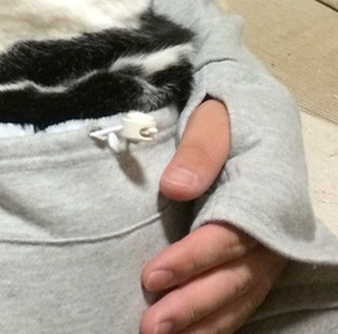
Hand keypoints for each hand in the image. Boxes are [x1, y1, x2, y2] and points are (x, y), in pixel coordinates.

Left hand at [140, 100, 287, 333]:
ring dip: (202, 323)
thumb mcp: (212, 117)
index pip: (227, 238)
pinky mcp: (253, 260)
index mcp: (262, 195)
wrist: (246, 111)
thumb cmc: (225, 113)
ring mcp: (266, 250)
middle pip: (234, 278)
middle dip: (193, 305)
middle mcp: (271, 231)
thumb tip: (176, 186)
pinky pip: (240, 299)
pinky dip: (216, 322)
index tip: (152, 276)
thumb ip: (199, 149)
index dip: (192, 260)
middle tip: (152, 326)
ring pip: (239, 297)